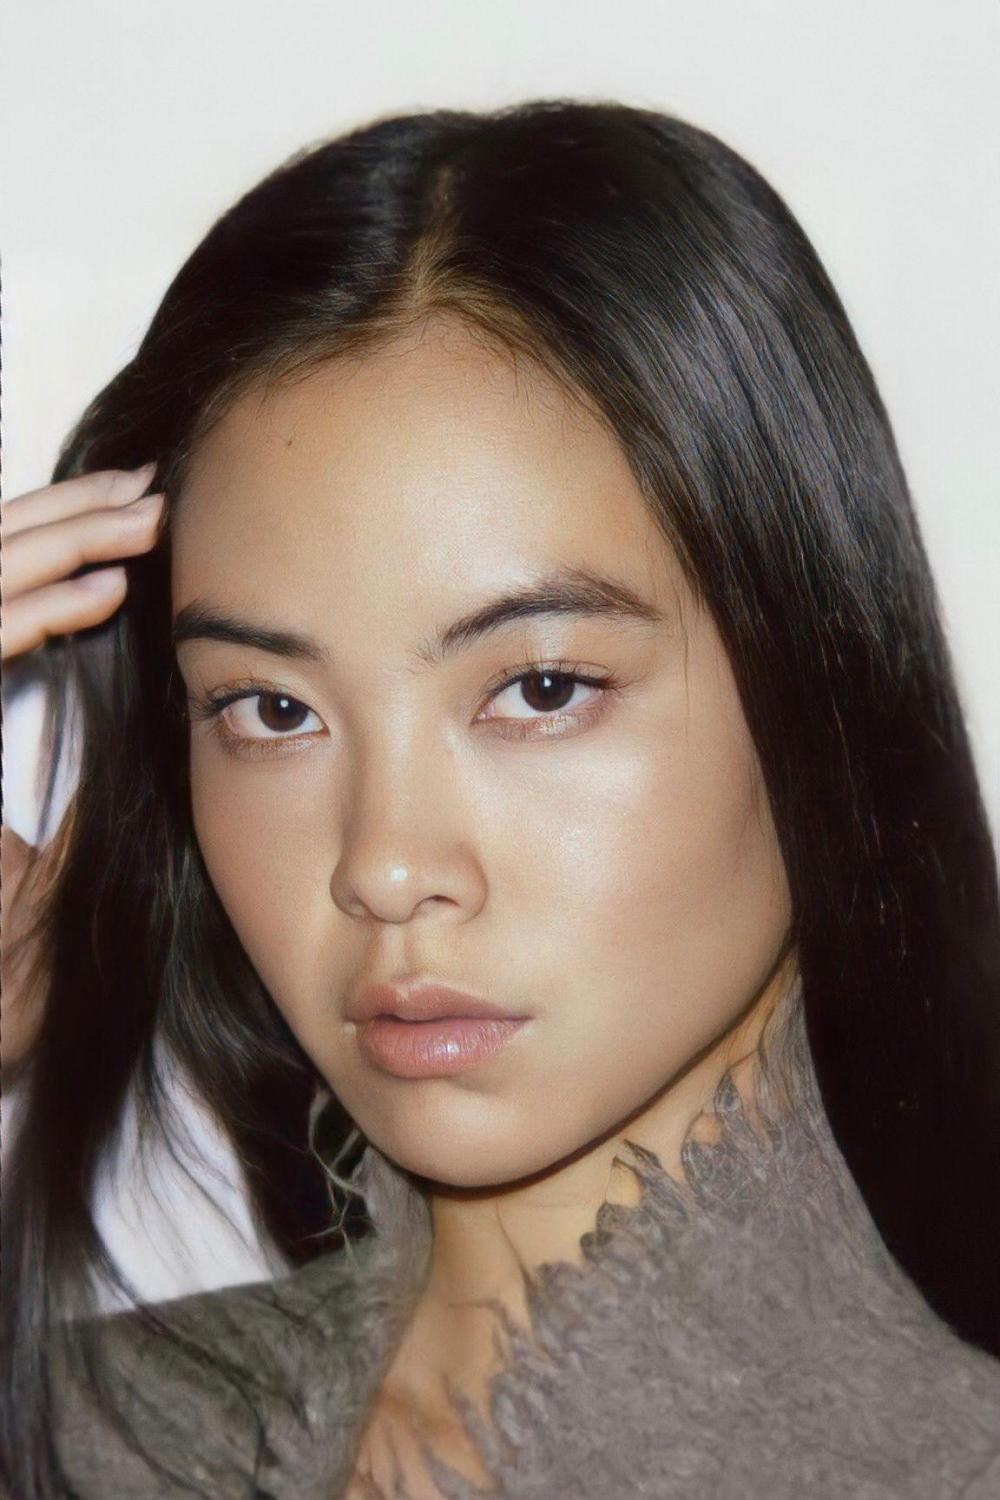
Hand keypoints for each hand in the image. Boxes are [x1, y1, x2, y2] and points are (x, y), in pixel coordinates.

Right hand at [1, 463, 164, 1076]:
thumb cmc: (7, 983)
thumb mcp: (52, 872)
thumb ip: (89, 798)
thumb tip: (165, 728)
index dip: (51, 557)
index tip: (133, 530)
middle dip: (59, 524)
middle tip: (146, 492)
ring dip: (54, 545)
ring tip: (142, 517)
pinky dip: (32, 614)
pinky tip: (106, 593)